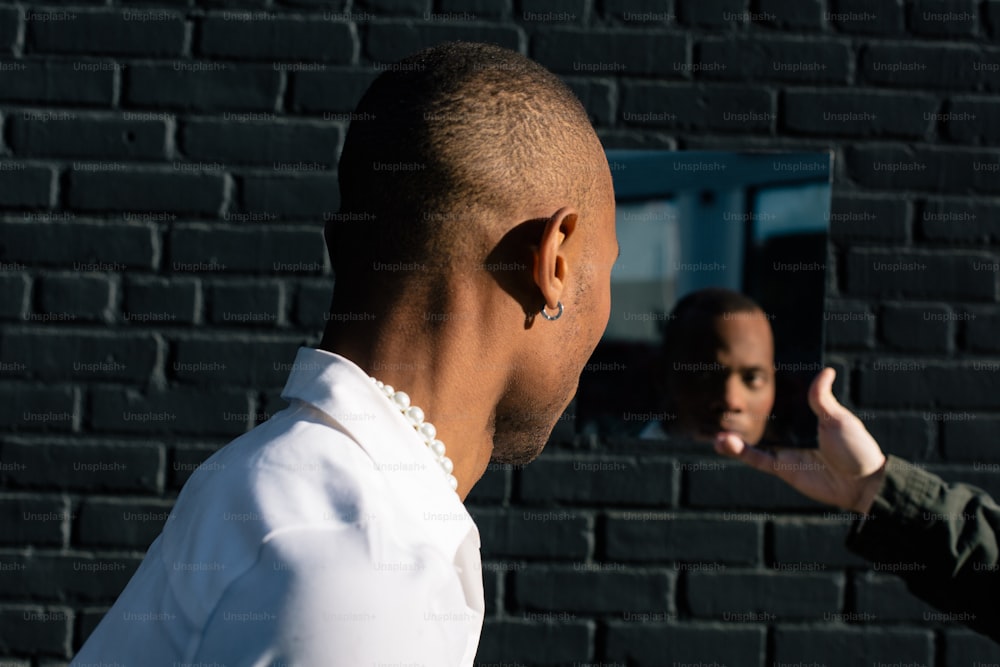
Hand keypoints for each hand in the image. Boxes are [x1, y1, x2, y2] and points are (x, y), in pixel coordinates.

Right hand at [713, 367, 887, 513]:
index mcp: (806, 416)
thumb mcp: (839, 419)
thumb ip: (822, 398)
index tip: (744, 374)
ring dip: (733, 432)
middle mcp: (792, 431)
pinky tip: (723, 442)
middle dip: (742, 410)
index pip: (781, 399)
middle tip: (719, 395)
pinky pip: (756, 457)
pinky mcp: (780, 466)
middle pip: (762, 418)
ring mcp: (784, 449)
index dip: (764, 390)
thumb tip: (825, 371)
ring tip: (714, 421)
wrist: (863, 485)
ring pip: (753, 438)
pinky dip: (739, 451)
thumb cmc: (856, 449)